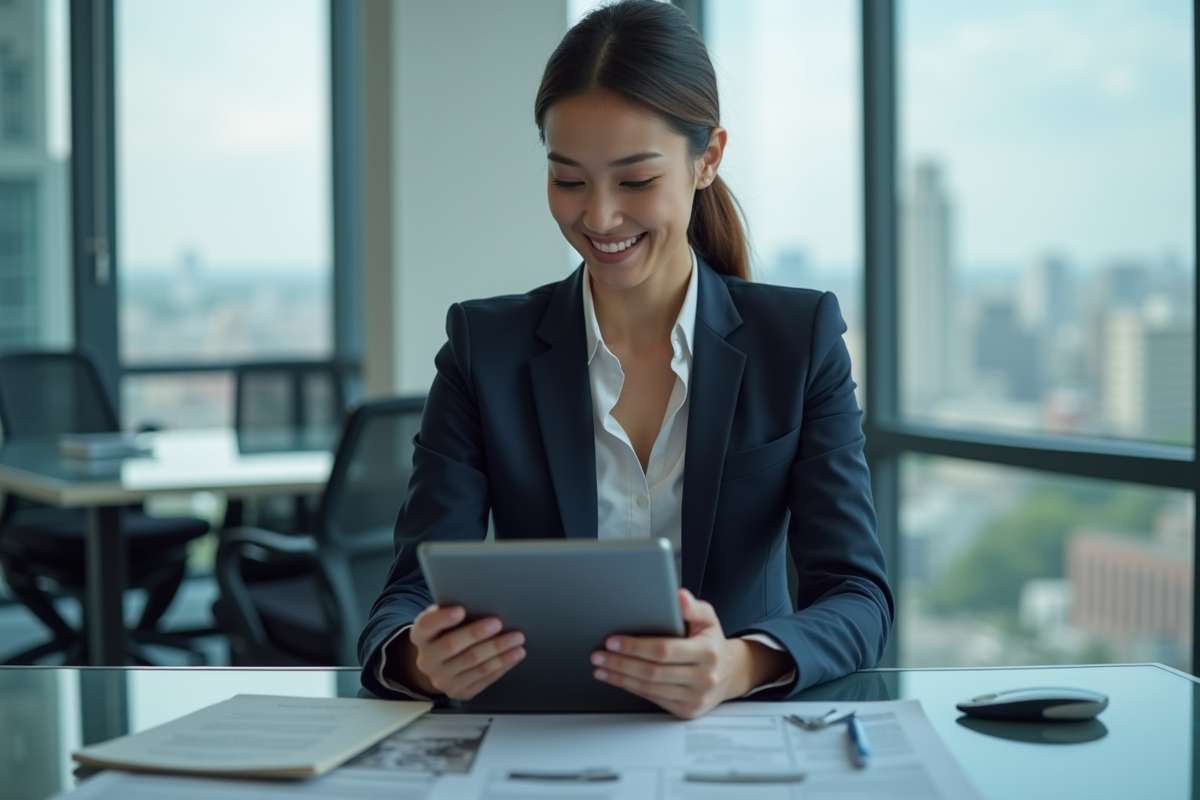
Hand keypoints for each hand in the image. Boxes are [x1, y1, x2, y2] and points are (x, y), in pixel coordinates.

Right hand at [392, 605, 525, 698]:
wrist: (439, 664)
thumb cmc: (446, 632)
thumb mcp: (442, 618)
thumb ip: (453, 611)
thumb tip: (480, 602)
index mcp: (420, 636)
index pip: (427, 626)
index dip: (443, 618)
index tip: (461, 609)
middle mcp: (427, 660)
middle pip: (453, 646)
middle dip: (478, 634)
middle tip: (499, 623)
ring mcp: (442, 679)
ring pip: (474, 664)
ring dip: (499, 652)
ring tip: (517, 640)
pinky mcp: (459, 691)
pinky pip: (483, 679)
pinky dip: (502, 666)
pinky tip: (513, 656)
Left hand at [590, 589, 789, 718]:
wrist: (730, 673)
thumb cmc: (712, 642)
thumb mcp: (708, 618)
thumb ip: (693, 607)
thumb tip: (679, 597)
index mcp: (707, 652)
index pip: (664, 650)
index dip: (635, 646)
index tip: (613, 640)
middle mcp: (703, 677)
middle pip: (652, 672)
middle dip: (620, 663)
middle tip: (599, 655)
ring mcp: (695, 697)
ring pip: (649, 688)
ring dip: (620, 677)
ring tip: (601, 667)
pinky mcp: (686, 710)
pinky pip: (653, 699)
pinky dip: (631, 688)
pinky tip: (617, 679)